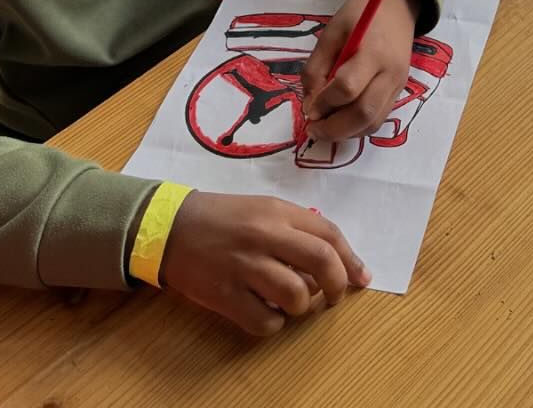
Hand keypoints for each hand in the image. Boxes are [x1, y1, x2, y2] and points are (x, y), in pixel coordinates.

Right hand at [162, 191, 368, 335]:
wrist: (171, 227)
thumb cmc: (224, 217)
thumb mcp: (264, 208)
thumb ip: (297, 228)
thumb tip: (334, 259)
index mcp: (278, 212)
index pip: (329, 234)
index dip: (351, 259)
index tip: (361, 277)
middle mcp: (265, 236)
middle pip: (321, 262)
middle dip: (338, 285)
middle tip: (336, 297)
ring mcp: (244, 267)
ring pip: (296, 295)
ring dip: (303, 306)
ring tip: (292, 301)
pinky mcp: (225, 295)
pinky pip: (265, 321)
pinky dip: (274, 323)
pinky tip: (267, 312)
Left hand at [301, 0, 420, 141]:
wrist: (397, 5)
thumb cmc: (360, 14)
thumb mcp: (331, 33)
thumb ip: (316, 68)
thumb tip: (310, 104)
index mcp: (373, 52)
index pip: (348, 88)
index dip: (324, 103)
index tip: (309, 108)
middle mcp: (390, 73)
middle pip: (364, 113)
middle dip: (335, 128)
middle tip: (314, 129)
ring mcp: (398, 84)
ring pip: (374, 122)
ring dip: (346, 133)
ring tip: (325, 128)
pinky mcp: (399, 91)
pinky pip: (379, 118)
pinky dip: (358, 127)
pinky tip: (342, 121)